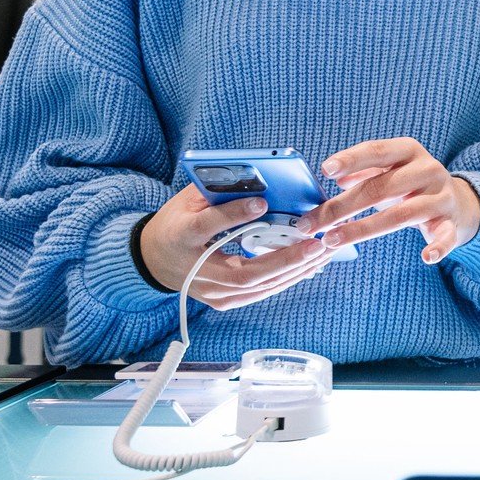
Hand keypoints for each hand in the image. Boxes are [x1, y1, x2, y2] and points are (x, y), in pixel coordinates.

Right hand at [139, 184, 331, 308]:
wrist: (156, 259)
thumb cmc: (178, 222)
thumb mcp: (189, 199)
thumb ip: (220, 190)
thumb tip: (259, 178)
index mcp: (181, 236)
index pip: (206, 226)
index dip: (233, 214)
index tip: (262, 203)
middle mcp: (195, 271)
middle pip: (244, 272)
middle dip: (285, 259)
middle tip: (316, 243)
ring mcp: (210, 292)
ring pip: (258, 287)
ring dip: (295, 270)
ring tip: (323, 252)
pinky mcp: (223, 302)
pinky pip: (260, 292)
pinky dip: (286, 278)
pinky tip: (309, 265)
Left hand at [295, 137, 479, 264]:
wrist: (457, 200)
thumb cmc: (410, 184)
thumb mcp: (389, 169)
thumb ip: (363, 170)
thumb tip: (335, 176)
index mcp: (409, 151)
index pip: (377, 151)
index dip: (351, 159)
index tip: (326, 170)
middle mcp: (428, 170)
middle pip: (380, 188)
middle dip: (342, 207)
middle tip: (310, 224)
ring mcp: (441, 197)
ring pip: (402, 215)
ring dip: (363, 229)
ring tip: (332, 240)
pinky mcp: (451, 223)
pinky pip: (445, 236)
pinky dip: (438, 247)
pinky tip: (426, 257)